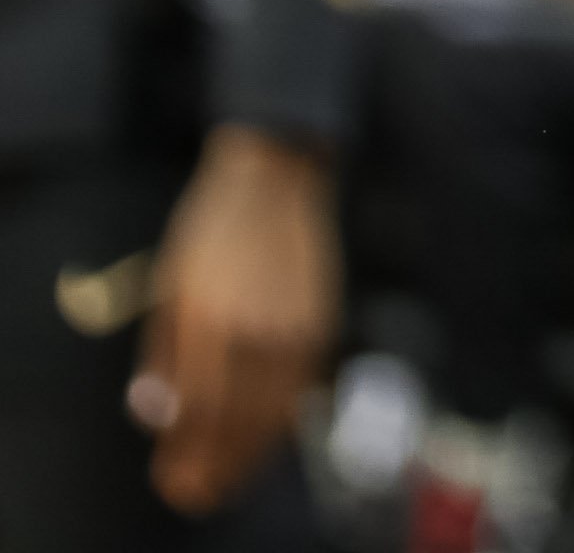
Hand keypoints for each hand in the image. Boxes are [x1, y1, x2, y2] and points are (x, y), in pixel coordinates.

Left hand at [130, 130, 339, 514]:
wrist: (278, 178)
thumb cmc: (211, 231)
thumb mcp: (169, 287)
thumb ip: (161, 355)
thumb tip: (154, 415)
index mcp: (211, 321)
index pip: (198, 414)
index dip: (184, 455)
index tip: (170, 478)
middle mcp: (259, 331)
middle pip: (239, 424)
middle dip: (216, 466)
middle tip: (196, 489)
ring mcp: (298, 328)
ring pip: (275, 415)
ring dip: (250, 454)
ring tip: (229, 474)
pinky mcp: (323, 322)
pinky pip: (303, 390)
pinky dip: (283, 423)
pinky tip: (266, 434)